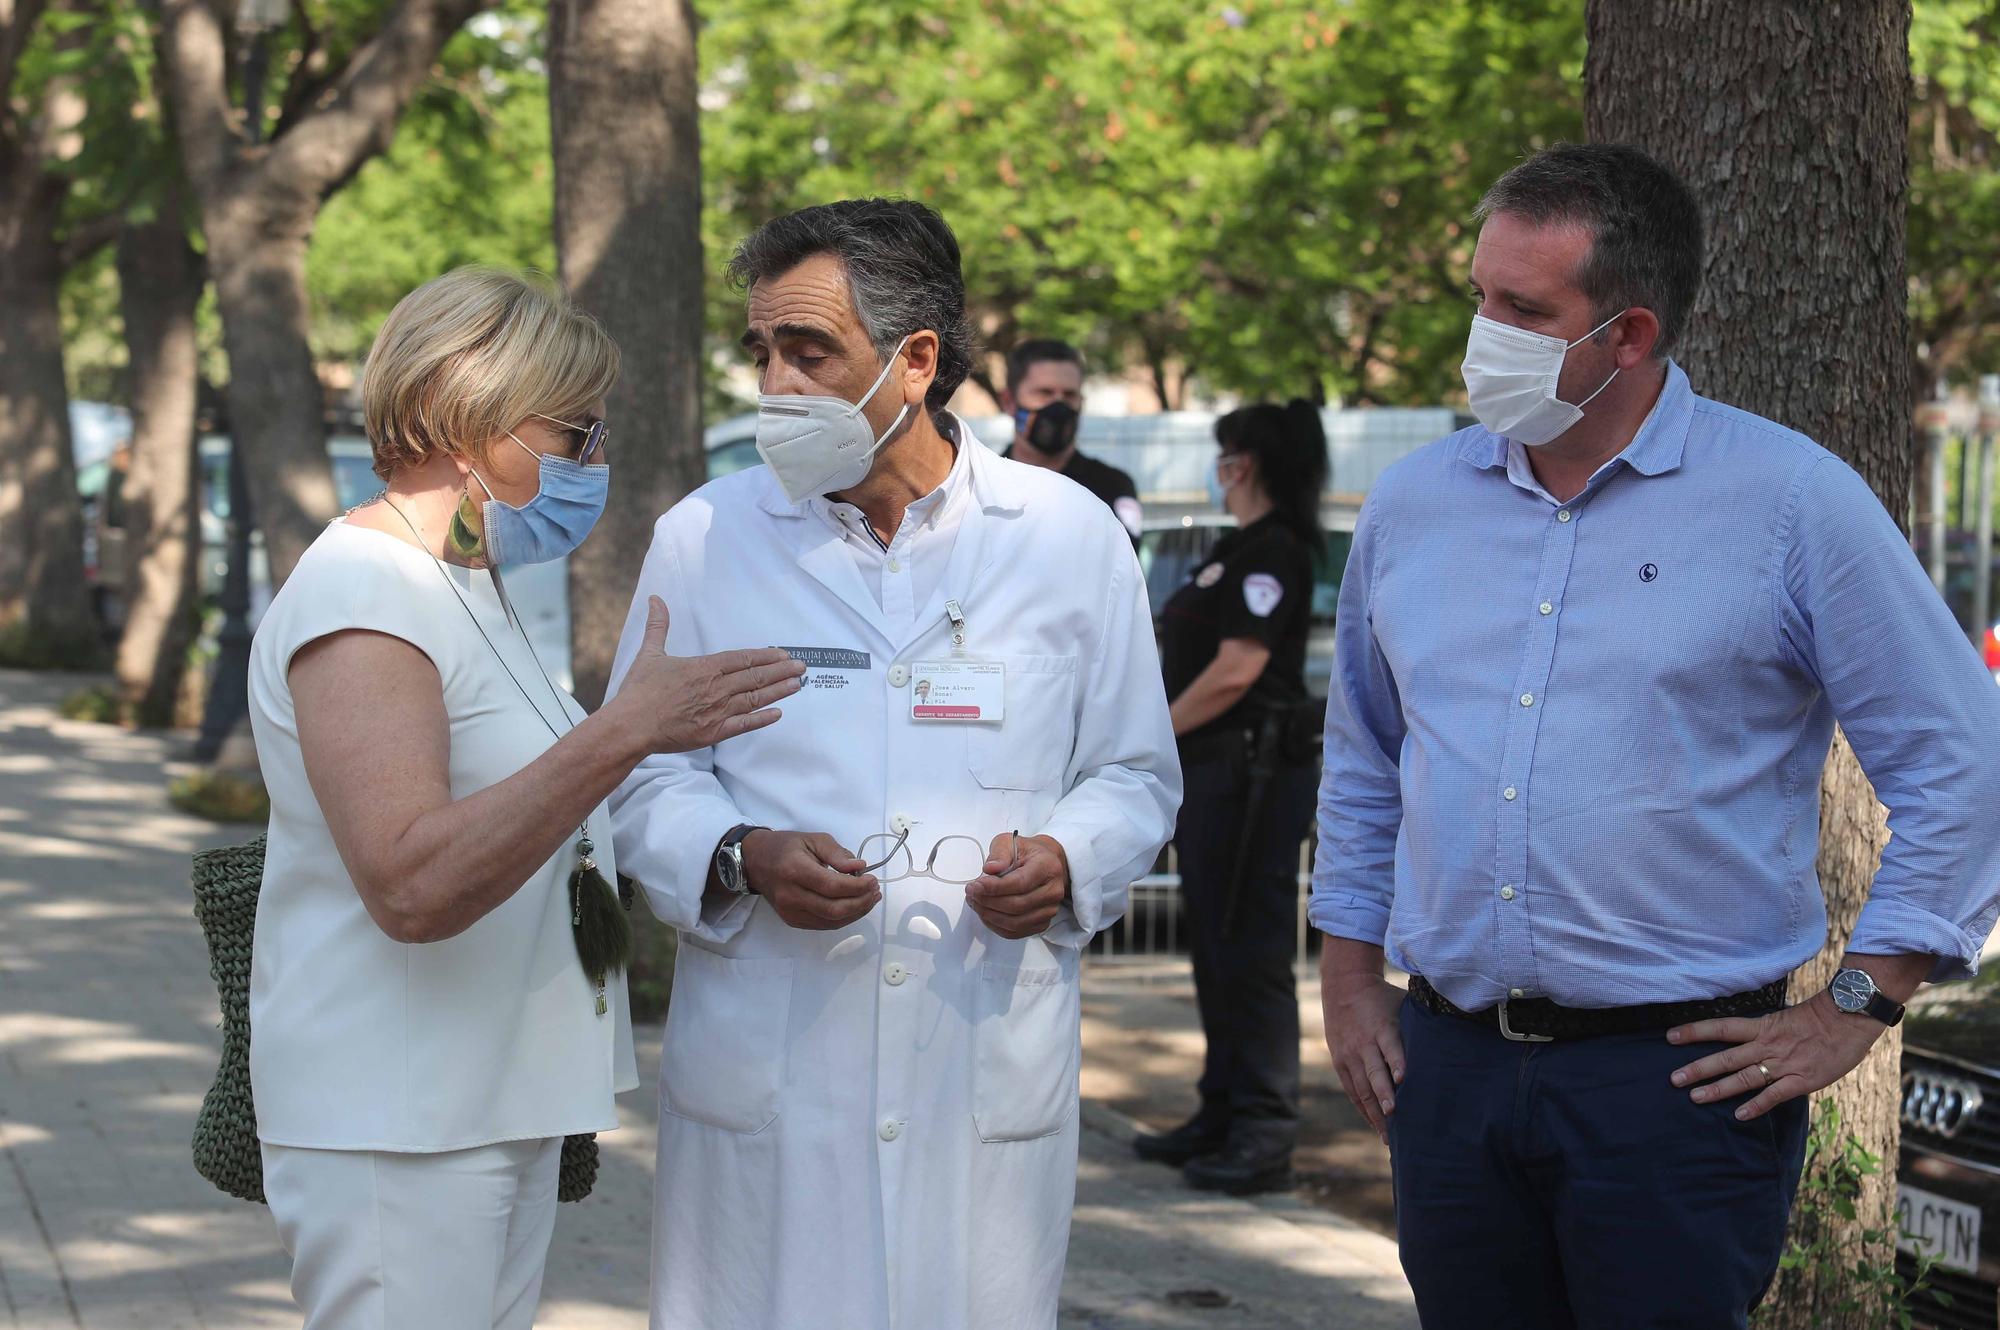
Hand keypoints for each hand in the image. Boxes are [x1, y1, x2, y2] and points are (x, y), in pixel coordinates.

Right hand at [613, 597, 804, 753]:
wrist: (630, 726)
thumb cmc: (638, 691)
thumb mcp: (650, 653)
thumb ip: (658, 626)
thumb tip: (656, 598)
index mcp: (703, 668)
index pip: (742, 659)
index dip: (765, 656)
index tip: (783, 654)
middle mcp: (715, 688)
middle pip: (754, 677)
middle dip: (781, 671)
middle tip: (802, 667)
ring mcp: (716, 711)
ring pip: (754, 699)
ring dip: (778, 691)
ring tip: (798, 685)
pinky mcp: (713, 732)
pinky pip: (743, 725)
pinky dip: (762, 719)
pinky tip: (778, 714)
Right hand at [742, 830, 881, 930]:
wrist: (755, 862)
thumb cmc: (785, 847)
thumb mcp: (813, 839)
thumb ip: (837, 853)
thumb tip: (859, 867)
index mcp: (795, 870)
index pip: (832, 887)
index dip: (857, 887)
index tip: (872, 879)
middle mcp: (791, 895)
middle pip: (834, 909)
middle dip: (861, 902)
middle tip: (875, 891)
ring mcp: (790, 912)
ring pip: (831, 921)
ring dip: (856, 912)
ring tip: (870, 899)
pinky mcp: (792, 921)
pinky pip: (824, 925)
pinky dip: (843, 918)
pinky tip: (854, 906)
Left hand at [965, 833, 1068, 939]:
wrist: (1044, 863)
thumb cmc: (1026, 853)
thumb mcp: (1009, 842)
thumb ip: (999, 853)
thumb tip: (990, 869)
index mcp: (1047, 867)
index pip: (1020, 883)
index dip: (994, 888)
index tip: (975, 886)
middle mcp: (1053, 891)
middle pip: (1017, 906)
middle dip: (988, 902)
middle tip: (971, 893)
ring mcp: (1049, 910)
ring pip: (1015, 923)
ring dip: (989, 915)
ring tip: (975, 902)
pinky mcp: (1042, 923)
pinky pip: (1015, 932)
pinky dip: (996, 926)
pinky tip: (985, 913)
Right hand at [1320, 941, 1404, 1143]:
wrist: (1344, 986)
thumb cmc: (1383, 999)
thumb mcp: (1402, 1003)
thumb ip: (1422, 1023)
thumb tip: (1457, 1040)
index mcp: (1382, 1027)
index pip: (1390, 1047)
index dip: (1397, 1062)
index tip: (1404, 1080)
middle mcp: (1363, 1043)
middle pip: (1373, 1072)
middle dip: (1384, 1094)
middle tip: (1394, 1114)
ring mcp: (1349, 1055)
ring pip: (1362, 1088)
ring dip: (1375, 1112)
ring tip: (1389, 1135)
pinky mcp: (1340, 1063)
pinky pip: (1352, 1091)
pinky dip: (1364, 1109)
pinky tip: (1377, 1126)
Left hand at [1668, 993, 1886, 1120]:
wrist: (1851, 1017)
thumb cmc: (1821, 1018)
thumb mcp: (1785, 1020)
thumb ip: (1766, 1033)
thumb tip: (1748, 1043)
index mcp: (1762, 1026)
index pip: (1720, 1027)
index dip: (1694, 1032)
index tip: (1670, 1037)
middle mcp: (1767, 1045)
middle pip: (1725, 1057)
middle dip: (1698, 1068)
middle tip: (1673, 1079)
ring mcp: (1783, 1063)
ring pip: (1744, 1077)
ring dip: (1718, 1088)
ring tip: (1695, 1097)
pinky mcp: (1802, 1080)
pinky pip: (1774, 1095)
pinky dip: (1757, 1105)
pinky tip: (1739, 1115)